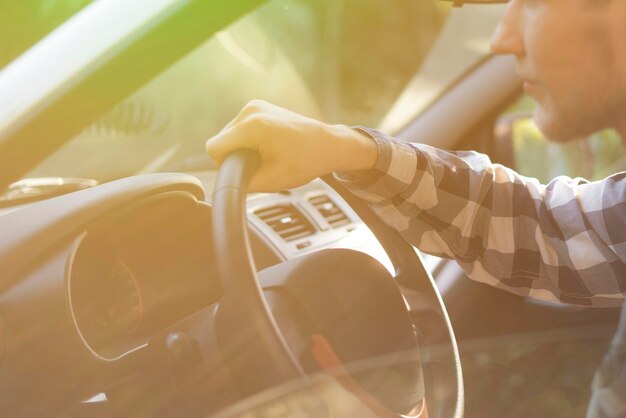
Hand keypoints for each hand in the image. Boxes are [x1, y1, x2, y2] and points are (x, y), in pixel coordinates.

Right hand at [205, 100, 376, 191]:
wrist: (328, 144)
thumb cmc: (306, 161)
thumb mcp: (271, 181)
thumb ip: (241, 181)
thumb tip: (224, 180)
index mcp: (253, 125)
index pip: (214, 148)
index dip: (226, 165)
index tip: (246, 170)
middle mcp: (251, 110)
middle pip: (221, 140)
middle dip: (236, 156)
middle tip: (263, 164)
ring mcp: (255, 105)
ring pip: (230, 134)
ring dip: (243, 148)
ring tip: (268, 154)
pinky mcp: (259, 106)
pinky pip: (240, 128)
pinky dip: (249, 139)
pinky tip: (268, 145)